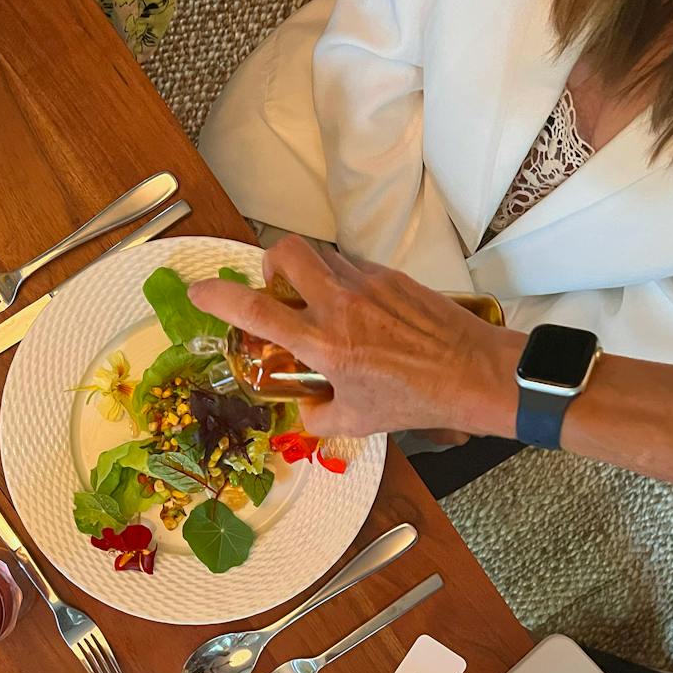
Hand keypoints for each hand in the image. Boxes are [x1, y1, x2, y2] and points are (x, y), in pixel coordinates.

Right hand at [187, 236, 522, 437]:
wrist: (472, 373)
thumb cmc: (414, 400)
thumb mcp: (357, 420)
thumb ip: (318, 415)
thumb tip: (304, 409)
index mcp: (323, 342)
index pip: (256, 310)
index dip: (219, 297)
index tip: (199, 291)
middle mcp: (340, 304)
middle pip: (287, 252)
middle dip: (270, 264)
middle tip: (274, 288)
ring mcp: (368, 283)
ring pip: (321, 256)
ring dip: (307, 272)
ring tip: (317, 302)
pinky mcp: (392, 276)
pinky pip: (353, 266)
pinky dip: (342, 280)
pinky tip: (355, 309)